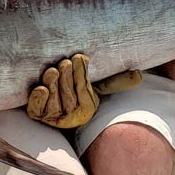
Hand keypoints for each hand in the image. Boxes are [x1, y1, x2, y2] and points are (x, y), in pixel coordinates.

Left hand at [26, 53, 143, 129]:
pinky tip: (40, 88)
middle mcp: (71, 116)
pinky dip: (38, 98)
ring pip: (53, 101)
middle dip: (67, 76)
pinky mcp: (36, 116)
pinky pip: (36, 109)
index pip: (84, 89)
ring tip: (52, 70)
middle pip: (68, 95)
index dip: (82, 73)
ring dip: (52, 84)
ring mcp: (52, 117)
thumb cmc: (75, 93)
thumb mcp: (96, 88)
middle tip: (65, 61)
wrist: (54, 110)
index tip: (80, 57)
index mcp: (86, 108)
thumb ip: (114, 82)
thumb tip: (138, 75)